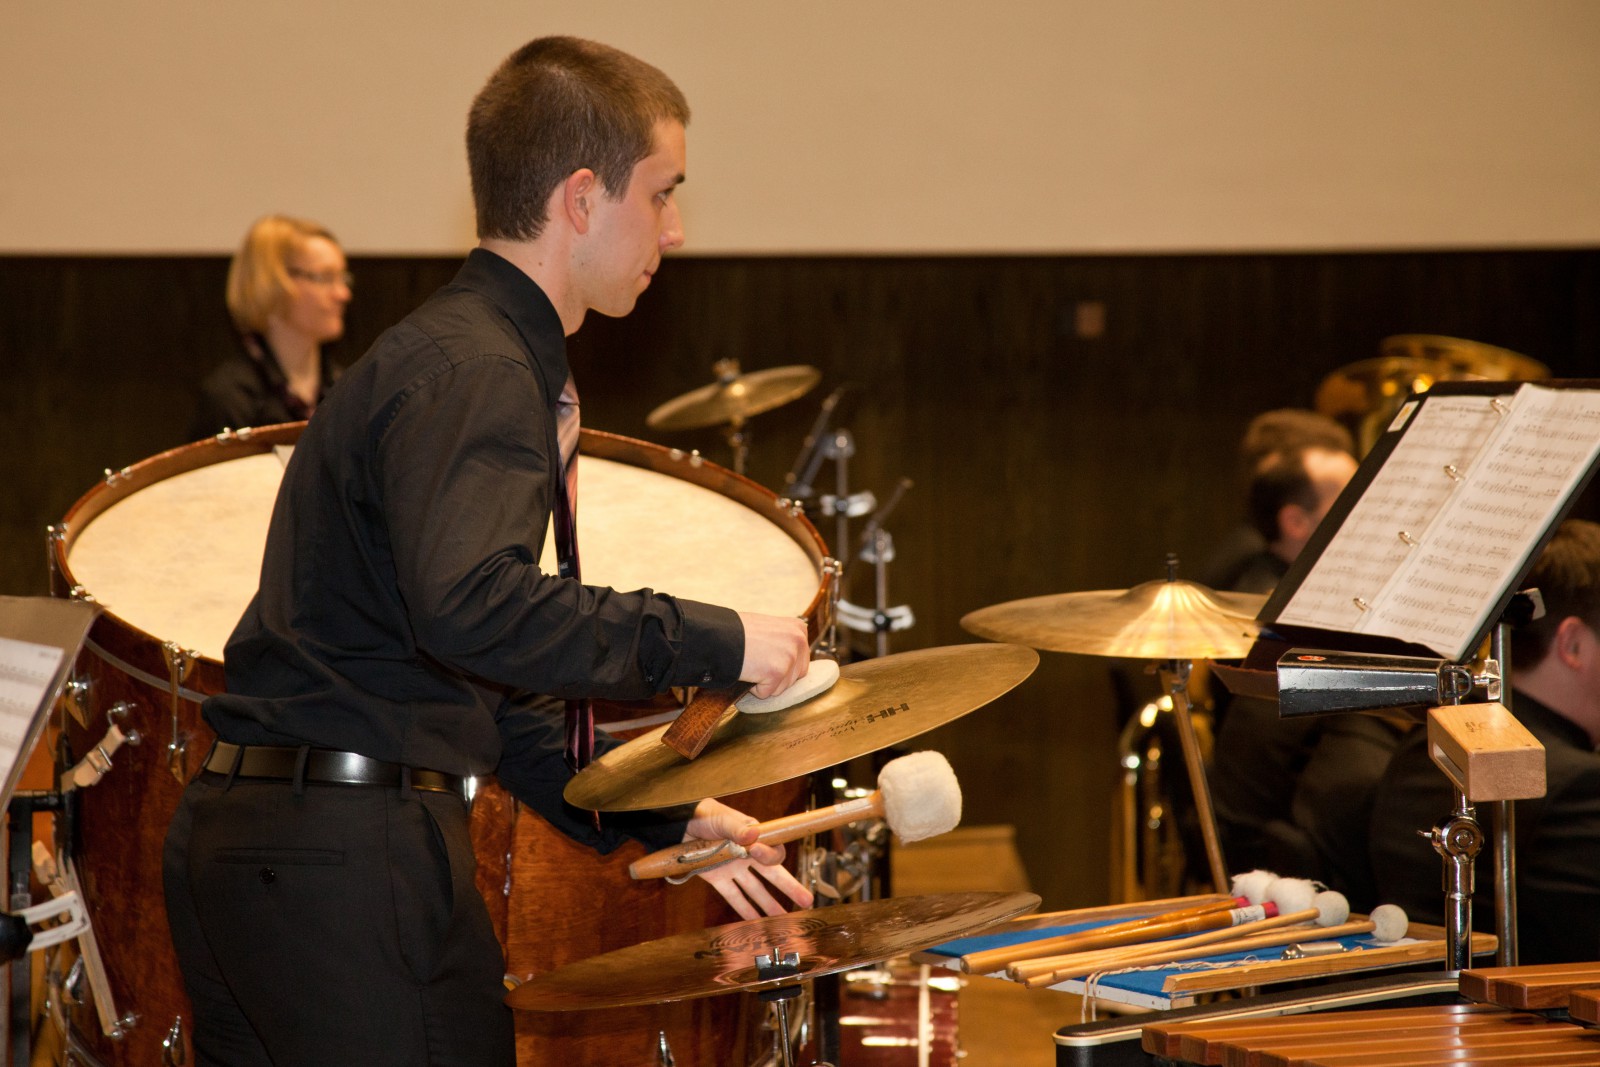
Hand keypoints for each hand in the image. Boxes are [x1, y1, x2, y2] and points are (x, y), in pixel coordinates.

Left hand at [685, 798, 813, 919]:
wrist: (678, 824)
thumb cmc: (703, 814)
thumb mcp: (721, 818)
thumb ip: (736, 828)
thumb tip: (754, 835)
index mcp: (753, 836)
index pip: (771, 850)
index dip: (769, 855)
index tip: (757, 852)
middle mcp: (747, 854)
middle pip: (772, 874)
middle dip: (790, 888)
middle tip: (807, 901)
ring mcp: (733, 867)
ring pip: (755, 889)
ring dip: (769, 904)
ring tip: (783, 920)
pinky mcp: (718, 878)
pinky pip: (733, 895)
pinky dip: (744, 909)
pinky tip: (756, 922)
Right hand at [736, 612, 808, 698]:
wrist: (719, 635)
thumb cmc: (738, 632)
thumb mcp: (769, 629)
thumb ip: (784, 642)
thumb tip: (791, 662)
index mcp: (799, 629)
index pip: (801, 662)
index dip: (781, 665)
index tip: (765, 657)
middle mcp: (799, 641)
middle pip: (795, 677)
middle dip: (776, 677)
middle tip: (757, 662)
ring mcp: (790, 656)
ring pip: (782, 687)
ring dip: (765, 682)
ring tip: (752, 663)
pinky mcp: (777, 672)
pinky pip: (767, 693)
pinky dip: (755, 688)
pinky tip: (748, 670)